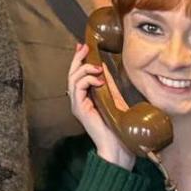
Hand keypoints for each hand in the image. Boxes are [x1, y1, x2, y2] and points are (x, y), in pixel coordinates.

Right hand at [68, 44, 135, 168]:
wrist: (118, 144)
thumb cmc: (118, 125)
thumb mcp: (114, 97)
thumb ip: (108, 84)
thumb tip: (105, 67)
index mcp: (85, 97)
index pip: (78, 75)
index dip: (79, 60)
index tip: (84, 46)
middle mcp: (78, 100)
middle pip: (72, 74)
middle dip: (77, 59)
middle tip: (84, 47)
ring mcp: (77, 104)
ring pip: (73, 79)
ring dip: (85, 70)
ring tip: (97, 68)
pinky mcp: (79, 109)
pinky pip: (77, 88)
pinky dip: (87, 80)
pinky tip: (99, 80)